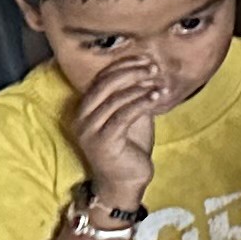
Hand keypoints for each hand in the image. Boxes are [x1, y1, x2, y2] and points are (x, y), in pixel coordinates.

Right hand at [69, 59, 163, 211]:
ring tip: (159, 83)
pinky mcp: (103, 142)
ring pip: (115, 98)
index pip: (100, 78)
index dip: (122, 65)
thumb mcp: (131, 115)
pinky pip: (124, 115)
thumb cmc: (129, 146)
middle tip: (153, 68)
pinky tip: (157, 97)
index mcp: (84, 108)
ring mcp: (89, 130)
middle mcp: (81, 118)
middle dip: (131, 72)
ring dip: (140, 87)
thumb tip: (148, 71)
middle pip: (104, 84)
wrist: (125, 181)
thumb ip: (133, 95)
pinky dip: (142, 102)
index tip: (145, 59)